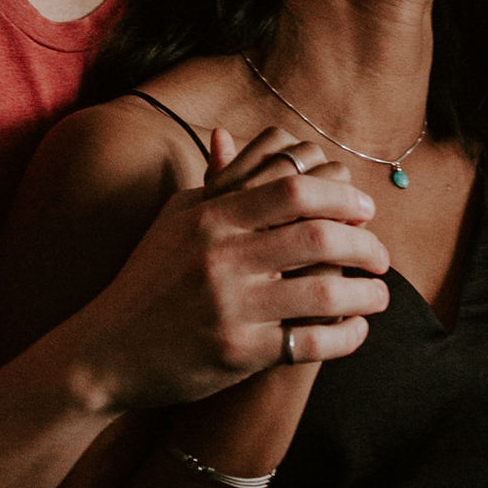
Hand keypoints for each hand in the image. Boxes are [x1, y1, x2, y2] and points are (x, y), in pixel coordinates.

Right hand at [68, 123, 390, 410]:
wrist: (105, 352)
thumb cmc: (147, 281)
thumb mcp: (174, 221)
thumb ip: (212, 182)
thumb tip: (231, 134)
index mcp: (210, 218)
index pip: (293, 189)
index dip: (340, 196)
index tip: (365, 210)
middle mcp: (221, 258)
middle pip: (318, 236)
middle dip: (365, 244)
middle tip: (381, 255)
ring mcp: (231, 306)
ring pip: (326, 292)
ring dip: (368, 294)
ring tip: (380, 295)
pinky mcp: (238, 353)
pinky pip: (311, 342)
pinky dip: (346, 337)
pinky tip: (355, 331)